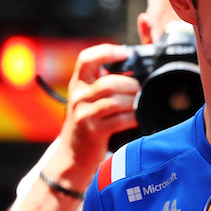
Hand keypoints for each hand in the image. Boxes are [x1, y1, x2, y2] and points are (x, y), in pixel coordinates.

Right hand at [47, 44, 140, 189]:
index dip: (107, 51)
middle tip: (138, 91)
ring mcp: (84, 115)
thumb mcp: (85, 102)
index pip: (87, 59)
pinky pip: (120, 119)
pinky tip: (136, 119)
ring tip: (137, 105)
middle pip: (109, 82)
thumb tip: (131, 72)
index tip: (124, 52)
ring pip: (116, 100)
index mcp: (77, 85)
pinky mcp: (94, 132)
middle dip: (130, 85)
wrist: (71, 159)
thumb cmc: (85, 127)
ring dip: (133, 101)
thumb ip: (101, 86)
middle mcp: (78, 98)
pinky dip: (133, 117)